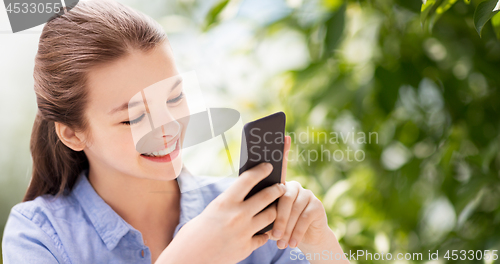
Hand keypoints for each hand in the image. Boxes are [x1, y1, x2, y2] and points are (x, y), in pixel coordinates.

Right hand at [156, 162, 285, 263]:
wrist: (187, 260)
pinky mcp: (246, 248)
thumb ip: (229, 204)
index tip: (268, 166)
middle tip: (281, 187)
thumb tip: (245, 196)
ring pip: (271, 216)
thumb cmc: (193, 235)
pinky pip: (263, 237)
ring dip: (275, 211)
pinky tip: (263, 231)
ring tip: (275, 208)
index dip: (261, 170)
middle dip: (277, 190)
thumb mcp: (211, 211)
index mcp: (225, 202)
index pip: (248, 179)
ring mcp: (244, 232)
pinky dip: (264, 234)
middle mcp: (238, 215)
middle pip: (267, 197)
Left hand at [268, 136, 330, 248]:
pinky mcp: (317, 205)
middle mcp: (295, 186)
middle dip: (276, 218)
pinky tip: (293, 243)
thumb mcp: (269, 219)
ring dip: (286, 229)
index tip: (283, 136)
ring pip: (293, 209)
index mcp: (280, 187)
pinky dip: (296, 233)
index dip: (283, 150)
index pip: (280, 167)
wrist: (304, 242)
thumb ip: (263, 207)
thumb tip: (248, 199)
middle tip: (271, 235)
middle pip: (283, 196)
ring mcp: (307, 194)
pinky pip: (304, 218)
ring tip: (280, 243)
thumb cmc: (281, 229)